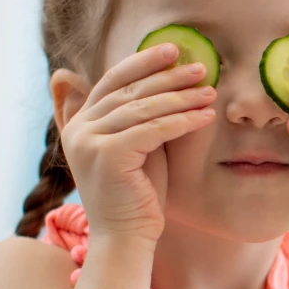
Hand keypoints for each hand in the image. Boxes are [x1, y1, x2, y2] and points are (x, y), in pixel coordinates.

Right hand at [59, 44, 217, 242]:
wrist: (126, 238)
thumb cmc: (138, 195)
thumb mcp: (139, 146)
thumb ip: (141, 116)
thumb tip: (165, 80)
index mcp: (80, 123)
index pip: (112, 81)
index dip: (143, 62)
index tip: (173, 50)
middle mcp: (79, 129)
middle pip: (129, 91)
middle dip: (168, 77)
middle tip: (200, 67)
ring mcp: (89, 141)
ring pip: (144, 108)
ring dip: (181, 97)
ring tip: (209, 91)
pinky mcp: (108, 155)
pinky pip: (154, 129)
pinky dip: (184, 120)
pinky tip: (207, 116)